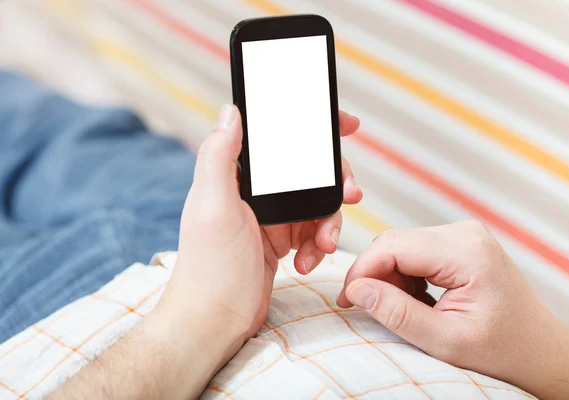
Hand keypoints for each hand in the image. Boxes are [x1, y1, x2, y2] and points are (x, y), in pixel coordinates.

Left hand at [158, 104, 360, 342]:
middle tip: (352, 194)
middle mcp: (254, 191)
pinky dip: (318, 244)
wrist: (215, 321)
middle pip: (307, 170)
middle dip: (334, 182)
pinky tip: (306, 262)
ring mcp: (270, 216)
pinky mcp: (281, 240)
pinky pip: (313, 231)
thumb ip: (219, 157)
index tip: (343, 125)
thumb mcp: (213, 207)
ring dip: (329, 221)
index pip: (277, 138)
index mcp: (236, 175)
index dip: (310, 127)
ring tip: (325, 244)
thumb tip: (231, 111)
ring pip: (316, 203)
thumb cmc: (209, 269)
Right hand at [337, 221, 568, 399]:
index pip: (393, 246)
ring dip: (389, 277)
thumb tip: (355, 289)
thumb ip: (397, 313)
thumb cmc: (503, 351)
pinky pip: (415, 251)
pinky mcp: (459, 243)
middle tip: (365, 308)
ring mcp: (463, 235)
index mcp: (466, 252)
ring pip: (401, 246)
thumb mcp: (446, 341)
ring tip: (400, 310)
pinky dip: (404, 275)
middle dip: (373, 274)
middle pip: (394, 241)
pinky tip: (415, 300)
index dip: (362, 271)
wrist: (541, 350)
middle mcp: (465, 233)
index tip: (346, 301)